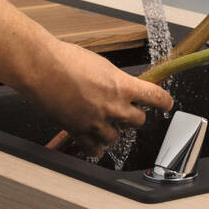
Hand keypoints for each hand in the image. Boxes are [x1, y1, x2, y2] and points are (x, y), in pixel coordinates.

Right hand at [31, 41, 171, 154]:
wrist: (42, 67)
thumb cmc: (66, 59)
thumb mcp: (100, 63)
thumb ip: (115, 79)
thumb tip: (122, 87)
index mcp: (122, 85)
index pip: (156, 98)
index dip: (164, 102)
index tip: (166, 104)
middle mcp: (113, 106)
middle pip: (139, 121)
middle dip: (133, 116)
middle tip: (124, 110)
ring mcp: (97, 122)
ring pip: (117, 137)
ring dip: (114, 131)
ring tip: (104, 121)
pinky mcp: (79, 131)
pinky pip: (95, 149)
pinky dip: (96, 147)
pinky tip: (93, 141)